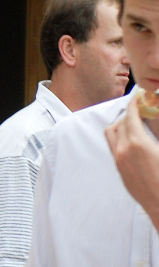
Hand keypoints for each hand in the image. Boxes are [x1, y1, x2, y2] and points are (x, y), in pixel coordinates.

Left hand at [106, 93, 158, 220]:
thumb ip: (157, 131)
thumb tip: (153, 120)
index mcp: (137, 143)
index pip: (130, 116)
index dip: (134, 103)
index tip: (137, 96)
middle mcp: (123, 151)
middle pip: (119, 123)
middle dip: (129, 113)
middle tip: (141, 109)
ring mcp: (119, 162)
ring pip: (112, 135)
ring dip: (121, 126)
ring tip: (136, 123)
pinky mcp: (120, 171)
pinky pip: (114, 148)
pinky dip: (121, 138)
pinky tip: (135, 140)